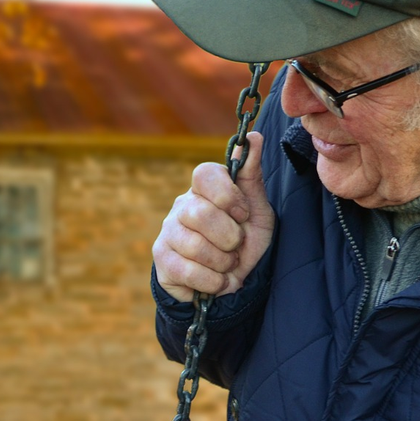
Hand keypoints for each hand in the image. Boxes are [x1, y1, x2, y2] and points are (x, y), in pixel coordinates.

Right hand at [152, 130, 273, 302]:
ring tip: (227, 265)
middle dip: (230, 238)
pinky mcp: (162, 260)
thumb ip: (252, 176)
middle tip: (236, 247)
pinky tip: (217, 280)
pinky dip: (212, 282)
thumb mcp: (257, 211)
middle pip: (201, 214)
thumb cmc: (244, 242)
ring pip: (195, 246)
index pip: (204, 173)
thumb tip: (254, 137)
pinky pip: (188, 271)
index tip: (243, 215)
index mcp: (205, 189)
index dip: (228, 196)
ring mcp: (168, 232)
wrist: (231, 282)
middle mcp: (182, 205)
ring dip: (223, 263)